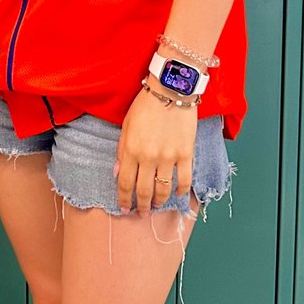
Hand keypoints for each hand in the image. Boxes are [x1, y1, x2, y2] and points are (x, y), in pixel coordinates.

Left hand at [114, 84, 195, 214]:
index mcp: (132, 149)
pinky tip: (177, 195)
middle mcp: (150, 157)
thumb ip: (122, 151)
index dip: (124, 199)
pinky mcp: (186, 154)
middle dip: (141, 206)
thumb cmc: (145, 105)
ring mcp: (169, 157)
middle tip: (140, 213)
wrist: (171, 89)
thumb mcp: (126, 125)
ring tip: (156, 206)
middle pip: (144, 191)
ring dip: (158, 202)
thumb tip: (117, 173)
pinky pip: (185, 180)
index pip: (125, 183)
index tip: (124, 209)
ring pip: (163, 189)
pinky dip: (181, 191)